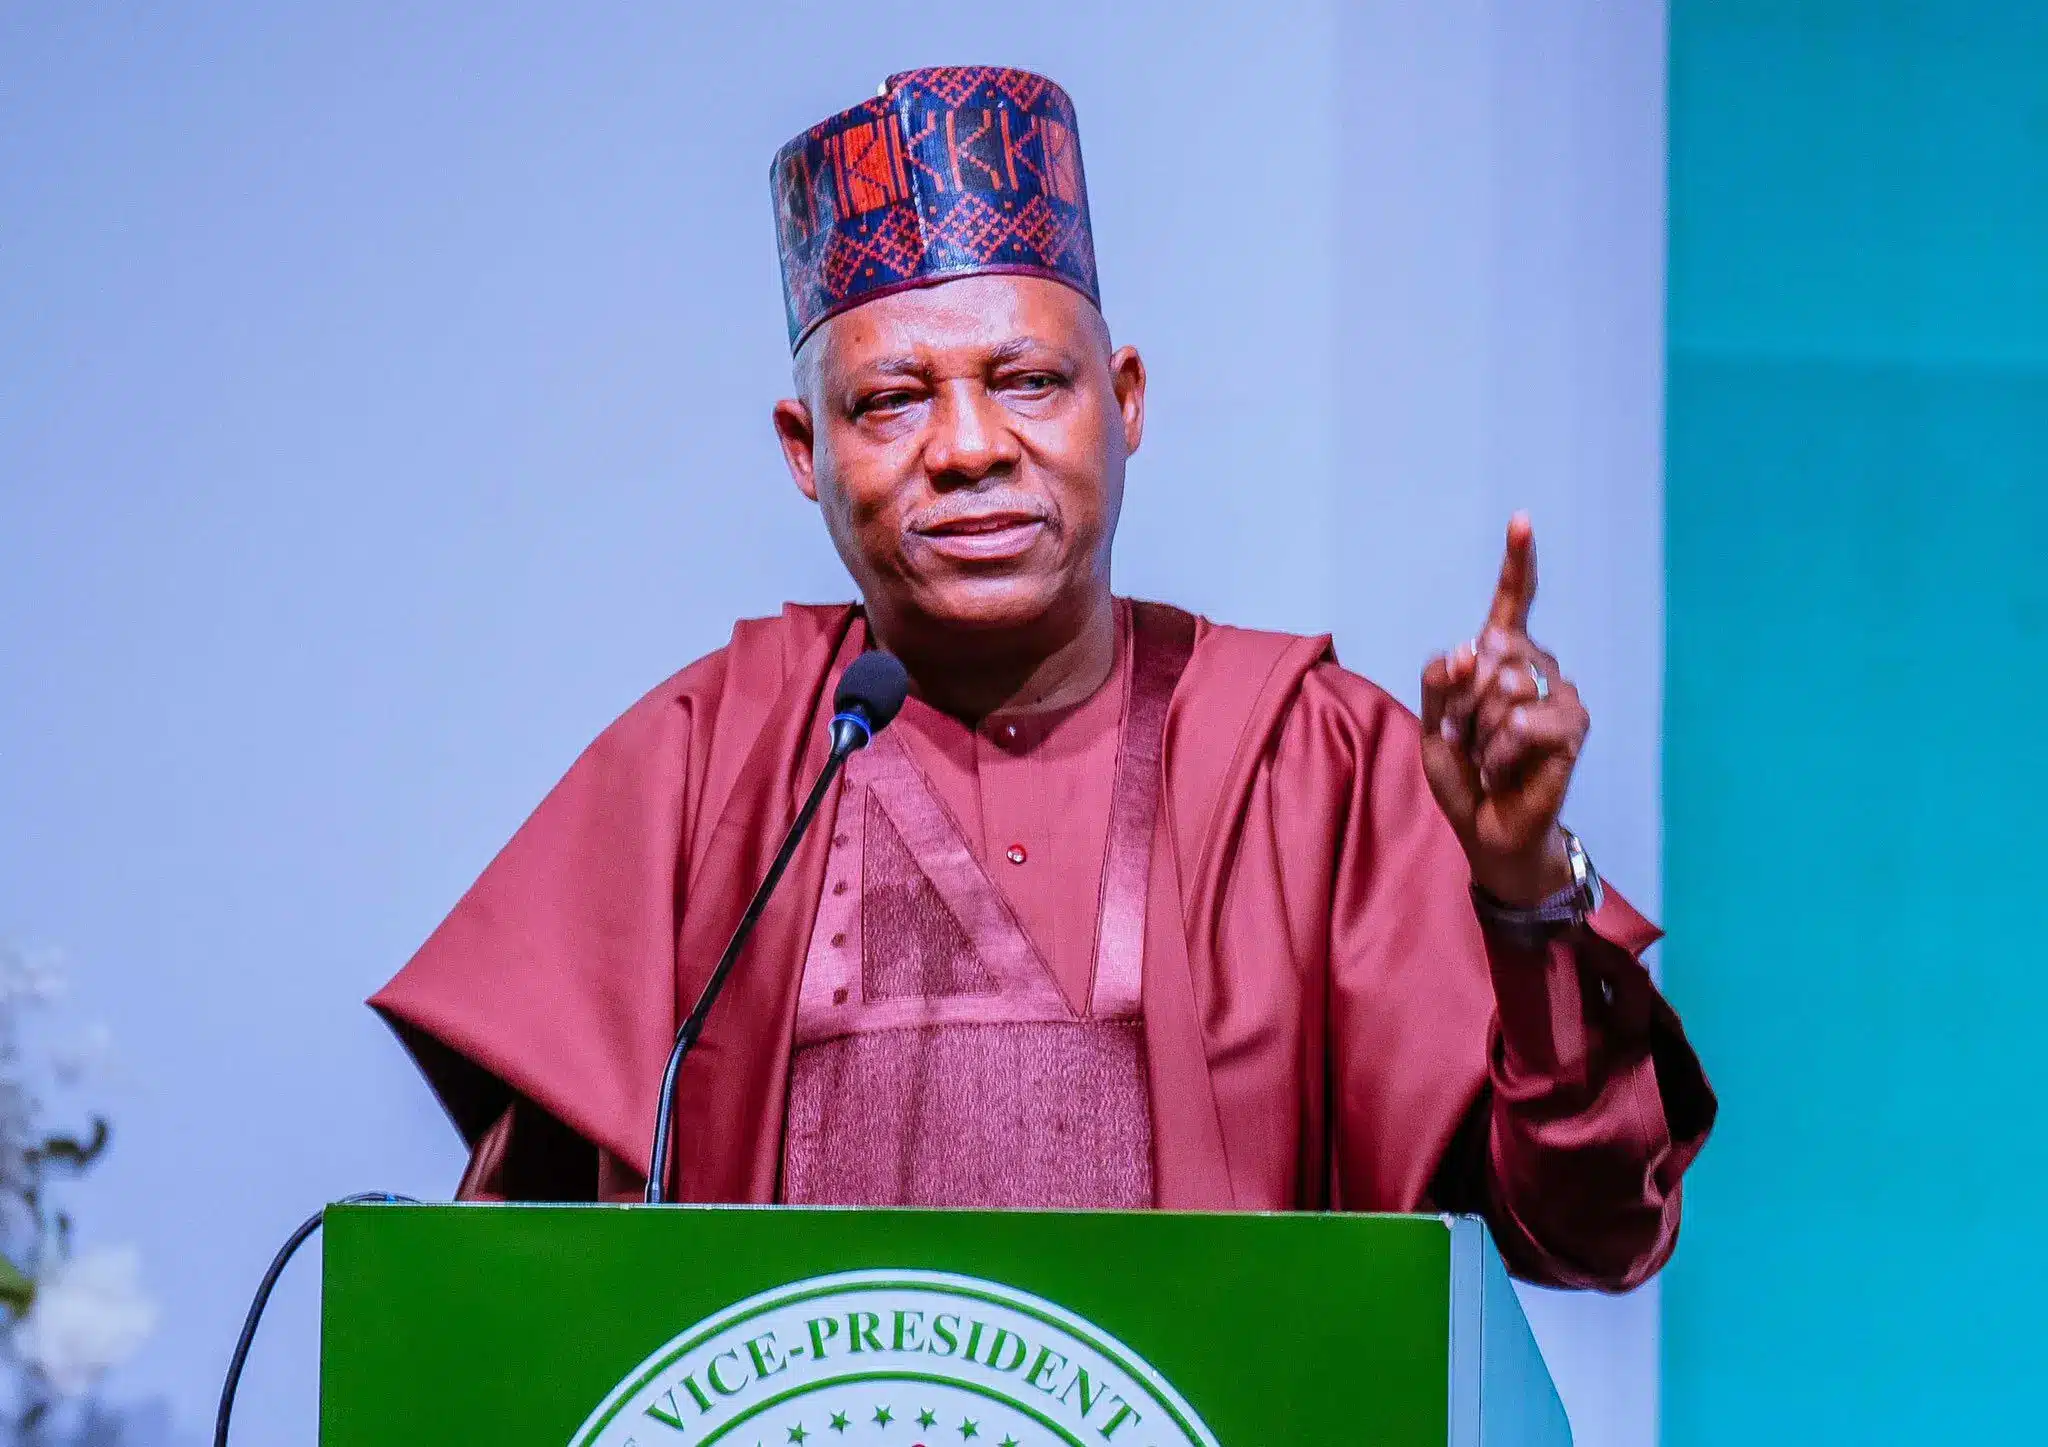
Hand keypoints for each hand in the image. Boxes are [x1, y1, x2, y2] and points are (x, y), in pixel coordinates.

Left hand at [1419, 514, 1589, 905]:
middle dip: (1464, 698)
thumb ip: (1440, 679)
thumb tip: (1471, 647)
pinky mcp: (1572, 726)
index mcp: (1501, 657)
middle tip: (1469, 736)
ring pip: (1504, 685)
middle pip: (1490, 648)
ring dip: (1480, 730)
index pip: (1511, 602)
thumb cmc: (1463, 773)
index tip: (1522, 520)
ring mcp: (1559, 693)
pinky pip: (1521, 721)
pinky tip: (1505, 770)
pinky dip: (1499, 751)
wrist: (1486, 826)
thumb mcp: (1433, 723)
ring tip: (1489, 756)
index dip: (1517, 562)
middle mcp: (1536, 665)